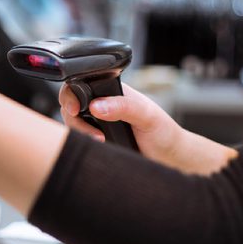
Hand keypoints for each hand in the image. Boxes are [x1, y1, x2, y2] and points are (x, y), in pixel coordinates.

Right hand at [60, 83, 181, 163]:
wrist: (170, 158)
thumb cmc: (164, 133)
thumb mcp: (147, 116)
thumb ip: (124, 107)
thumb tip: (97, 106)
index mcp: (112, 91)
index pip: (82, 85)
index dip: (72, 95)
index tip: (75, 109)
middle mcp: (102, 105)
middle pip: (71, 104)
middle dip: (73, 116)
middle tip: (88, 129)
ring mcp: (97, 123)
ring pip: (72, 122)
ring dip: (80, 132)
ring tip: (100, 140)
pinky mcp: (96, 140)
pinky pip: (79, 138)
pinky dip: (82, 141)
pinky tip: (98, 145)